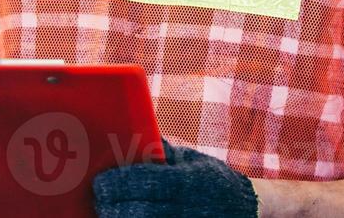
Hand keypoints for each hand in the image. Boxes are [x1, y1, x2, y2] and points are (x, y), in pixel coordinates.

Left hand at [93, 141, 258, 217]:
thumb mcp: (193, 160)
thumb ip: (165, 151)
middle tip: (98, 200)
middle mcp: (189, 207)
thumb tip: (132, 133)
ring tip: (106, 213)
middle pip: (139, 212)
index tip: (100, 183)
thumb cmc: (213, 180)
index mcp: (191, 181)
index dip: (119, 183)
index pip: (148, 181)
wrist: (246, 207)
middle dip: (112, 207)